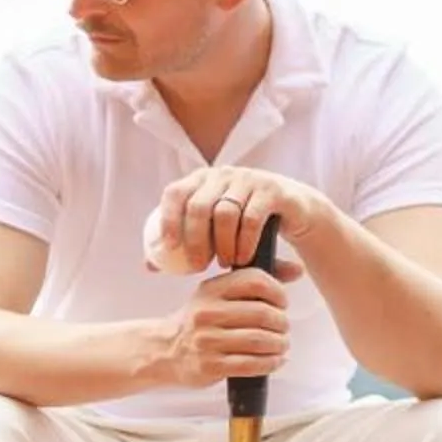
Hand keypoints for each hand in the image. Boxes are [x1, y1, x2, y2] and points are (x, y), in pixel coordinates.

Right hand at [142, 261, 290, 390]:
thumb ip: (253, 282)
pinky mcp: (210, 366)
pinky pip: (251, 364)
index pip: (255, 281)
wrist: (165, 351)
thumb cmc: (199, 322)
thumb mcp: (217, 294)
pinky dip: (270, 363)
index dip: (278, 292)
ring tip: (282, 345)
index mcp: (211, 290)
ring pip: (259, 340)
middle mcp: (207, 313)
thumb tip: (297, 270)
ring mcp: (207, 341)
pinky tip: (275, 360)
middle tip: (284, 328)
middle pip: (262, 313)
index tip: (282, 303)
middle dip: (282, 322)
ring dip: (279, 344)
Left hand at [144, 168, 326, 278]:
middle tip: (198, 266)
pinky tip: (243, 259)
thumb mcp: (211, 234)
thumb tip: (148, 267)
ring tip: (225, 265)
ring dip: (223, 245)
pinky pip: (251, 218)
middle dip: (196, 240)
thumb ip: (183, 246)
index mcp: (201, 180)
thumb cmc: (243, 227)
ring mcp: (248, 179)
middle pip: (198, 205)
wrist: (292, 212)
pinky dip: (244, 243)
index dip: (168, 219)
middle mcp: (223, 174)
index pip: (175, 193)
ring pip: (225, 213)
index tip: (169, 248)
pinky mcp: (271, 190)